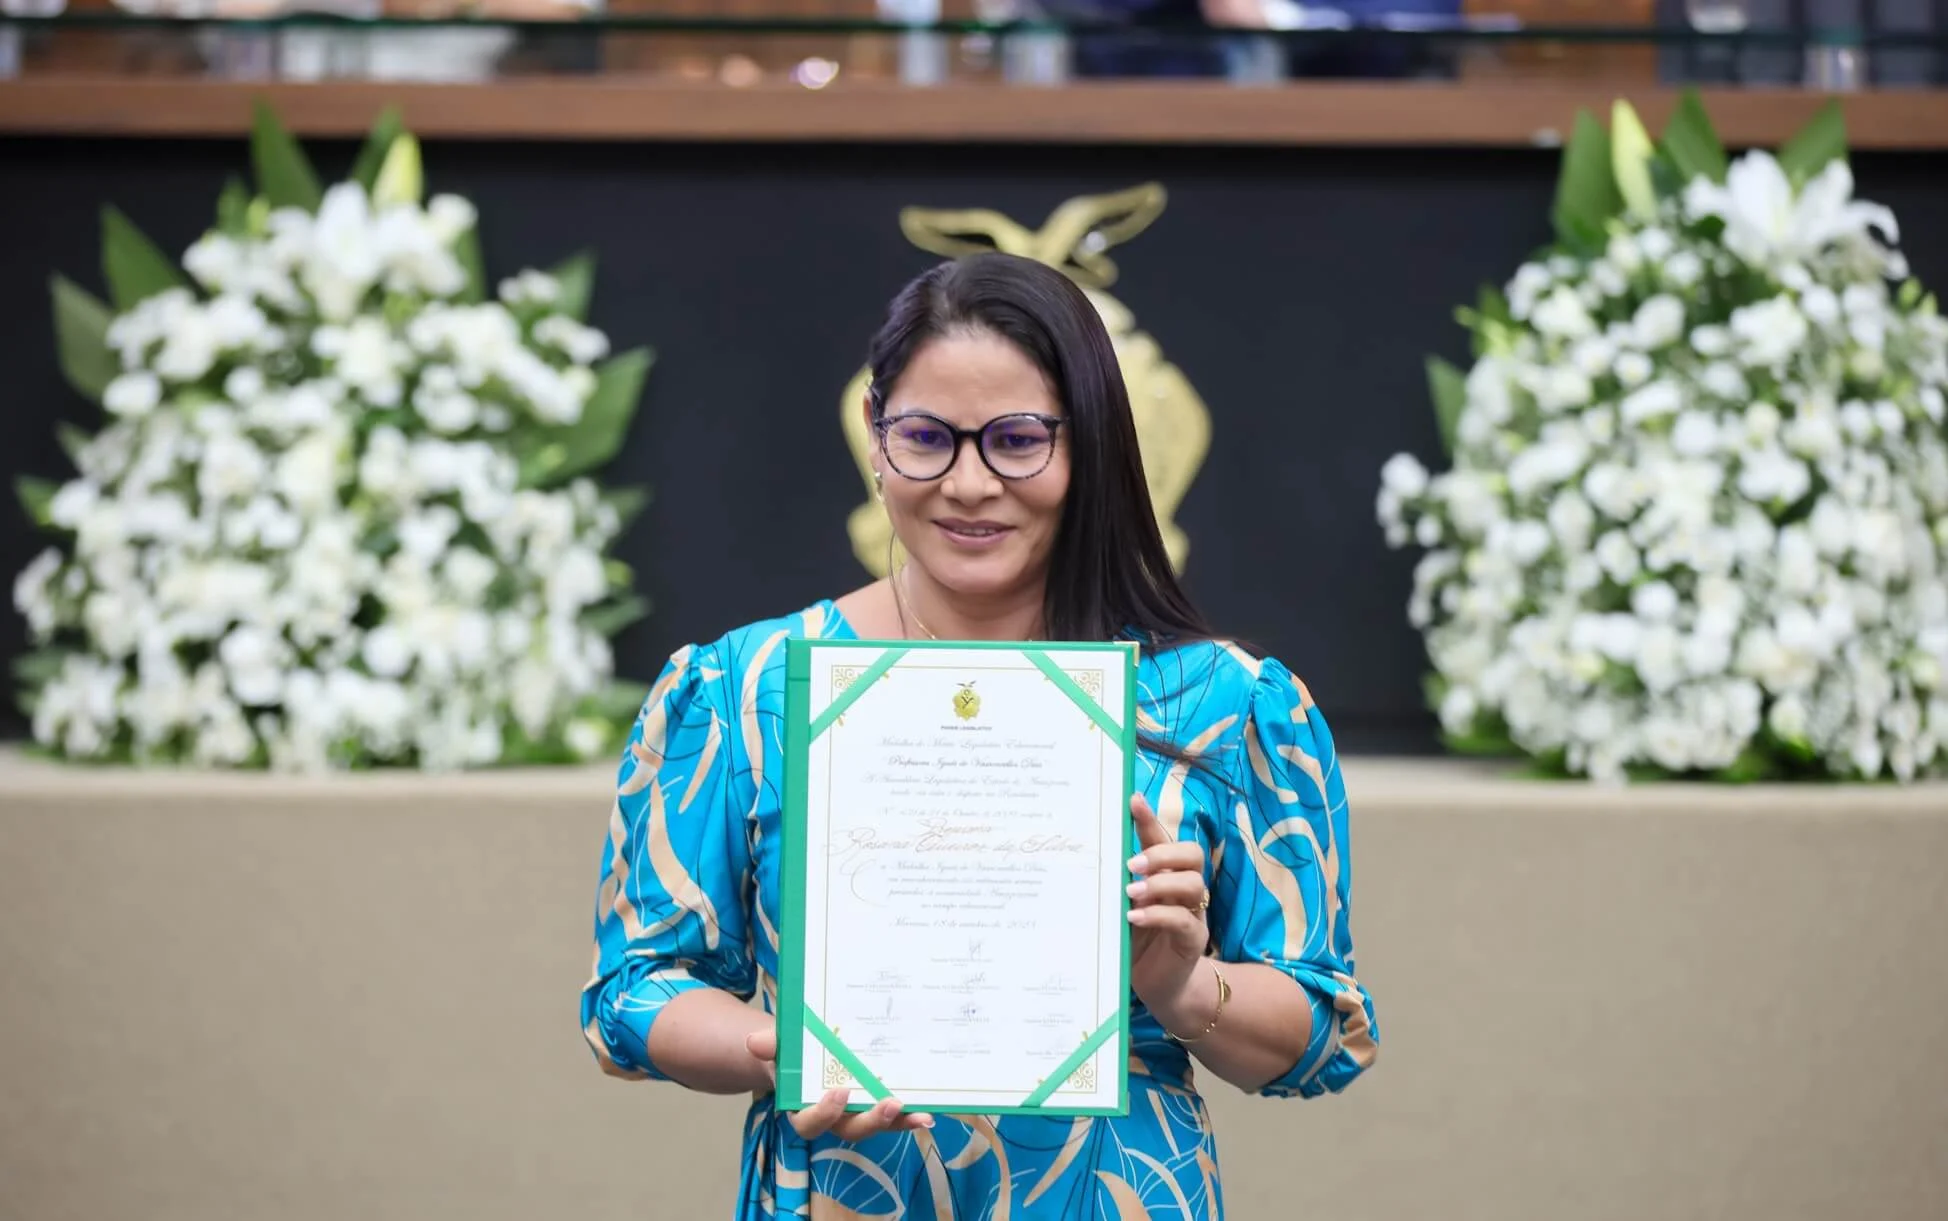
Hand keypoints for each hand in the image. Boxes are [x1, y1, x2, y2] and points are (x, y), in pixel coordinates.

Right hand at [744, 1027, 932, 1140]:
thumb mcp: (780, 1044)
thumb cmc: (792, 1050)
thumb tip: (754, 1040)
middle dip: (873, 1121)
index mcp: (804, 1108)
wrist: (807, 1047)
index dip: (824, 1113)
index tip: (839, 1093)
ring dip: (901, 1122)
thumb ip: (772, 1044)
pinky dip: (912, 1112)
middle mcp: (834, 1118)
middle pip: (852, 1130)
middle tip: (892, 1104)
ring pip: (879, 1125)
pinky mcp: (878, 1104)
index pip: (810, 1123)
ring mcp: (859, 1113)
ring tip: (923, 1115)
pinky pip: (896, 1113)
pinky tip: (931, 1106)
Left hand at [1126, 793, 1210, 1018]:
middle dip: (1163, 853)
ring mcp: (1193, 914)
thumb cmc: (1136, 942)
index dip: (1149, 819)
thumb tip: (1085, 859)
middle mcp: (1183, 889)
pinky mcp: (1194, 940)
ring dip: (1161, 884)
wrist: (1158, 986)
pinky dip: (1160, 915)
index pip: (1162, 839)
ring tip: (1132, 894)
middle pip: (1192, 855)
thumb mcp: (1120, 909)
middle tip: (1132, 865)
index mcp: (1164, 875)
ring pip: (1194, 884)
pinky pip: (1184, 920)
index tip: (1132, 800)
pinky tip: (1136, 917)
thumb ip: (1114, 886)